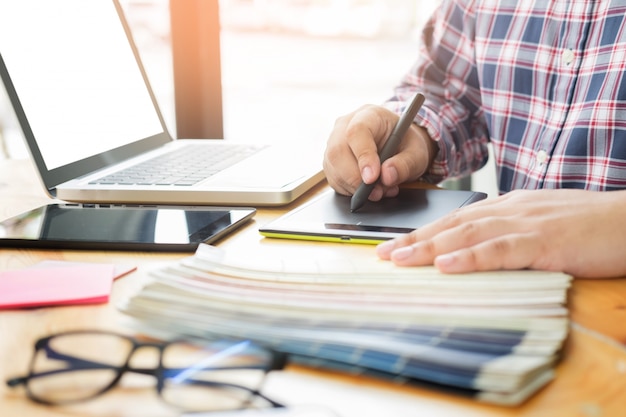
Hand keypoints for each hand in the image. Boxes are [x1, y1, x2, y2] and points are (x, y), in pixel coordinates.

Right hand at [323, 104, 434, 200]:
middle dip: (356, 178)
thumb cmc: (405, 144)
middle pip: (338, 152)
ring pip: (333, 169)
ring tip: (380, 190)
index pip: (357, 132)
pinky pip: (334, 180)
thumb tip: (387, 176)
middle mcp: (345, 126)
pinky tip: (369, 189)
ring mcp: (334, 144)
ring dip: (355, 187)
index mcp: (369, 115)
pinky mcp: (331, 162)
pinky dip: (351, 190)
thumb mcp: (416, 152)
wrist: (397, 146)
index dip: (363, 156)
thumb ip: (405, 164)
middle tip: (377, 191)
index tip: (372, 177)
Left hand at [376, 189, 625, 277]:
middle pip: (452, 225)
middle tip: (382, 255)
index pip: (456, 220)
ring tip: (400, 259)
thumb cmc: (589, 226)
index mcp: (508, 207)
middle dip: (414, 240)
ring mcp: (526, 223)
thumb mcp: (541, 226)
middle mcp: (510, 210)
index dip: (423, 233)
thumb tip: (480, 251)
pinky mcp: (545, 241)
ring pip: (467, 234)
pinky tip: (446, 264)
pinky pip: (501, 249)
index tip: (396, 246)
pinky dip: (470, 257)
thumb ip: (510, 235)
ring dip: (430, 247)